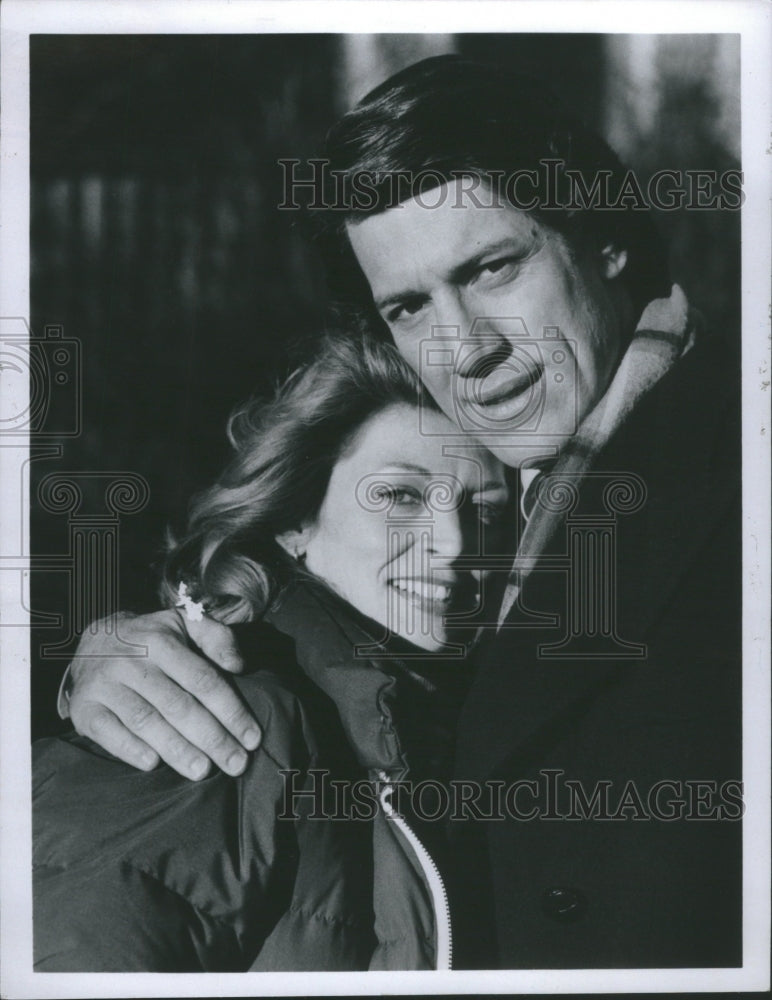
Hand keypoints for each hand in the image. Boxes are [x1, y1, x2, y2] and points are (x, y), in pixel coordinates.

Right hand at [66, 610, 260, 779]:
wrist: (94, 640)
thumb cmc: (153, 639)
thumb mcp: (184, 624)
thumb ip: (217, 638)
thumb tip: (239, 665)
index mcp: (161, 641)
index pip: (203, 680)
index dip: (231, 711)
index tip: (252, 739)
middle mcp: (132, 661)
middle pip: (178, 705)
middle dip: (212, 738)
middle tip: (236, 764)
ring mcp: (105, 685)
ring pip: (146, 721)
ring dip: (177, 749)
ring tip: (203, 771)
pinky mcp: (84, 707)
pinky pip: (107, 732)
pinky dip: (130, 748)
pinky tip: (153, 764)